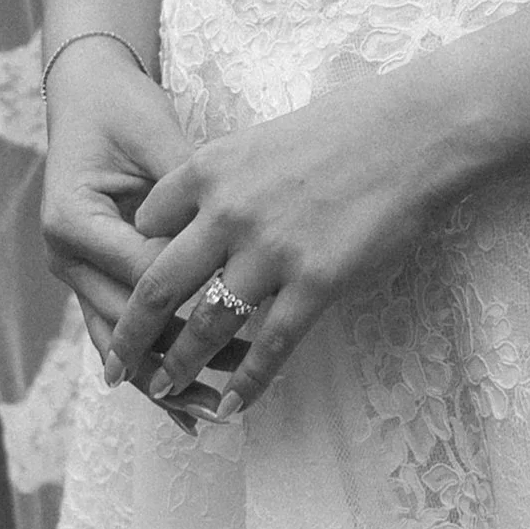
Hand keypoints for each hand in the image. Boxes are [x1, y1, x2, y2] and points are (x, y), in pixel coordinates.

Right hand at [38, 39, 207, 431]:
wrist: (91, 97)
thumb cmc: (127, 111)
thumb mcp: (158, 140)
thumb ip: (189, 193)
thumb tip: (231, 241)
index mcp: (73, 221)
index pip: (142, 274)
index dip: (193, 300)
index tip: (246, 325)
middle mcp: (66, 257)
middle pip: (128, 326)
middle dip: (180, 361)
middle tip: (229, 393)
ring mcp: (78, 274)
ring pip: (123, 344)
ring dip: (168, 378)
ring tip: (215, 412)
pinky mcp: (97, 280)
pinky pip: (127, 334)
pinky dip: (158, 366)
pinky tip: (189, 404)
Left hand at [108, 70, 461, 420]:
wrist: (416, 130)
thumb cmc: (350, 123)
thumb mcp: (265, 135)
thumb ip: (230, 176)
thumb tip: (212, 208)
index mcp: (211, 168)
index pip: (146, 223)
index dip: (133, 258)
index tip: (130, 287)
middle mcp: (228, 212)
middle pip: (158, 285)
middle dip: (129, 333)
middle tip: (113, 364)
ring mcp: (270, 251)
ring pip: (205, 325)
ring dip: (179, 366)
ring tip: (163, 391)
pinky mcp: (316, 283)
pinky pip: (271, 346)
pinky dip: (247, 382)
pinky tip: (232, 405)